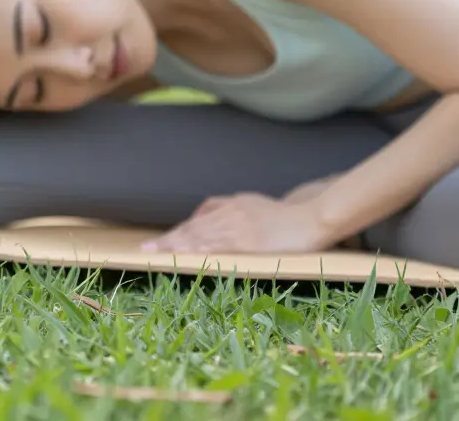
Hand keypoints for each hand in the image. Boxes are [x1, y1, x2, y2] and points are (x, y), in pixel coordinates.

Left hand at [141, 192, 331, 254]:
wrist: (311, 217)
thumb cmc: (284, 214)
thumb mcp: (252, 203)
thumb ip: (229, 207)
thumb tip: (208, 214)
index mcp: (230, 205)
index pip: (197, 220)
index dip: (178, 231)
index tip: (159, 241)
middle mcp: (229, 214)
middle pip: (193, 227)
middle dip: (169, 239)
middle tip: (146, 249)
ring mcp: (238, 227)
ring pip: (200, 235)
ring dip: (177, 245)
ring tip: (157, 253)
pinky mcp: (248, 240)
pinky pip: (219, 245)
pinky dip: (200, 250)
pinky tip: (186, 255)